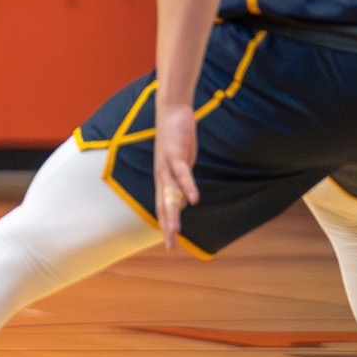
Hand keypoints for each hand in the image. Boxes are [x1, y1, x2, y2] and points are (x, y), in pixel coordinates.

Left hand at [152, 103, 199, 250]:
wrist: (172, 112)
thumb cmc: (177, 140)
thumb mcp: (181, 165)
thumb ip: (180, 183)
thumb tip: (183, 202)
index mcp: (163, 178)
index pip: (163, 205)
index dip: (165, 223)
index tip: (169, 242)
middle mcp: (161, 175)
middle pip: (163, 204)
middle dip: (166, 224)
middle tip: (169, 244)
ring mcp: (167, 165)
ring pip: (169, 193)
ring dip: (173, 212)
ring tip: (175, 230)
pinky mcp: (176, 154)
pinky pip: (182, 173)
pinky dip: (188, 187)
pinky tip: (194, 201)